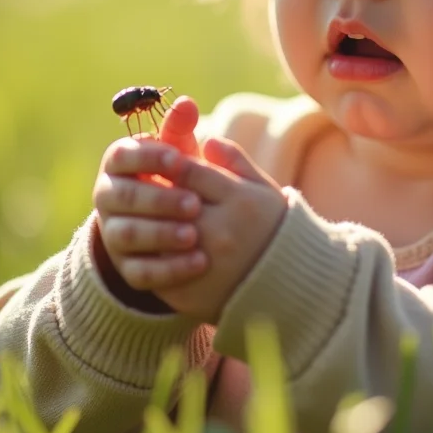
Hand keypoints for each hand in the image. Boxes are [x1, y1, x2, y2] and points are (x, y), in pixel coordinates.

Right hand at [91, 96, 208, 308]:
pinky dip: (170, 269)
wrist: (166, 226)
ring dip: (161, 234)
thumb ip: (179, 130)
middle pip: (124, 198)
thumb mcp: (177, 155)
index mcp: (117, 165)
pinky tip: (199, 263)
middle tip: (194, 203)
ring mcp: (113, 235)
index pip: (121, 157)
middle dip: (159, 200)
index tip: (177, 159)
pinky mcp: (126, 268)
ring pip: (128, 235)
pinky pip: (141, 272)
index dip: (147, 157)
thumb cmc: (174, 178)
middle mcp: (107, 198)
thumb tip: (186, 102)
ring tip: (194, 235)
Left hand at [145, 138, 288, 323]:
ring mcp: (205, 263)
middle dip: (155, 193)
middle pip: (169, 201)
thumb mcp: (262, 187)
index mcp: (240, 200)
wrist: (287, 283)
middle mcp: (222, 231)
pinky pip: (155, 268)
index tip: (164, 165)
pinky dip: (150, 255)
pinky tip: (154, 247)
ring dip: (150, 223)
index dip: (170, 165)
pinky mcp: (188, 291)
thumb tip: (207, 140)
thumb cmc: (271, 226)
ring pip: (157, 234)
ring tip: (150, 218)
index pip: (188, 171)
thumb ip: (235, 160)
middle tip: (145, 187)